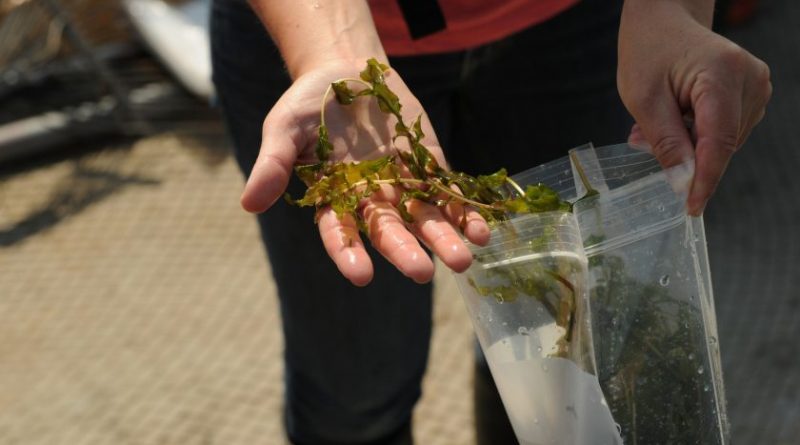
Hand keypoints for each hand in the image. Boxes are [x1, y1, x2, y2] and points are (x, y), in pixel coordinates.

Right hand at [240, 61, 489, 285]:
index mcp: (332, 198)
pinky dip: (464, 211)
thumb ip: (273, 164)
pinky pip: (448, 192)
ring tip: (464, 259)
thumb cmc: (308, 103)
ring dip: (444, 239)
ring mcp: (402, 185)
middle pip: (388, 231)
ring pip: (424, 219)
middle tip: (424, 272)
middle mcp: (369, 199)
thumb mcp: (284, 127)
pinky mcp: (427, 165)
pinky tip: (482, 230)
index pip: (339, 232)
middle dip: (406, 252)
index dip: (349, 253)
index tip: (361, 276)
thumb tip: (248, 204)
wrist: (345, 70)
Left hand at [618, 1, 771, 214]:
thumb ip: (666, 143)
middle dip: (683, 154)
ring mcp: (756, 86)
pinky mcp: (752, 94)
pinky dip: (695, 132)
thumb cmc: (649, 50)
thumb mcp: (644, 99)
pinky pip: (723, 131)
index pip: (719, 142)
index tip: (691, 208)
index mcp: (724, 75)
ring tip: (656, 118)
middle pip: (720, 144)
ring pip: (722, 141)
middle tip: (641, 137)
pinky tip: (674, 114)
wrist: (664, 18)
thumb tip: (684, 184)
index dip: (705, 180)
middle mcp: (751, 80)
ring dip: (687, 142)